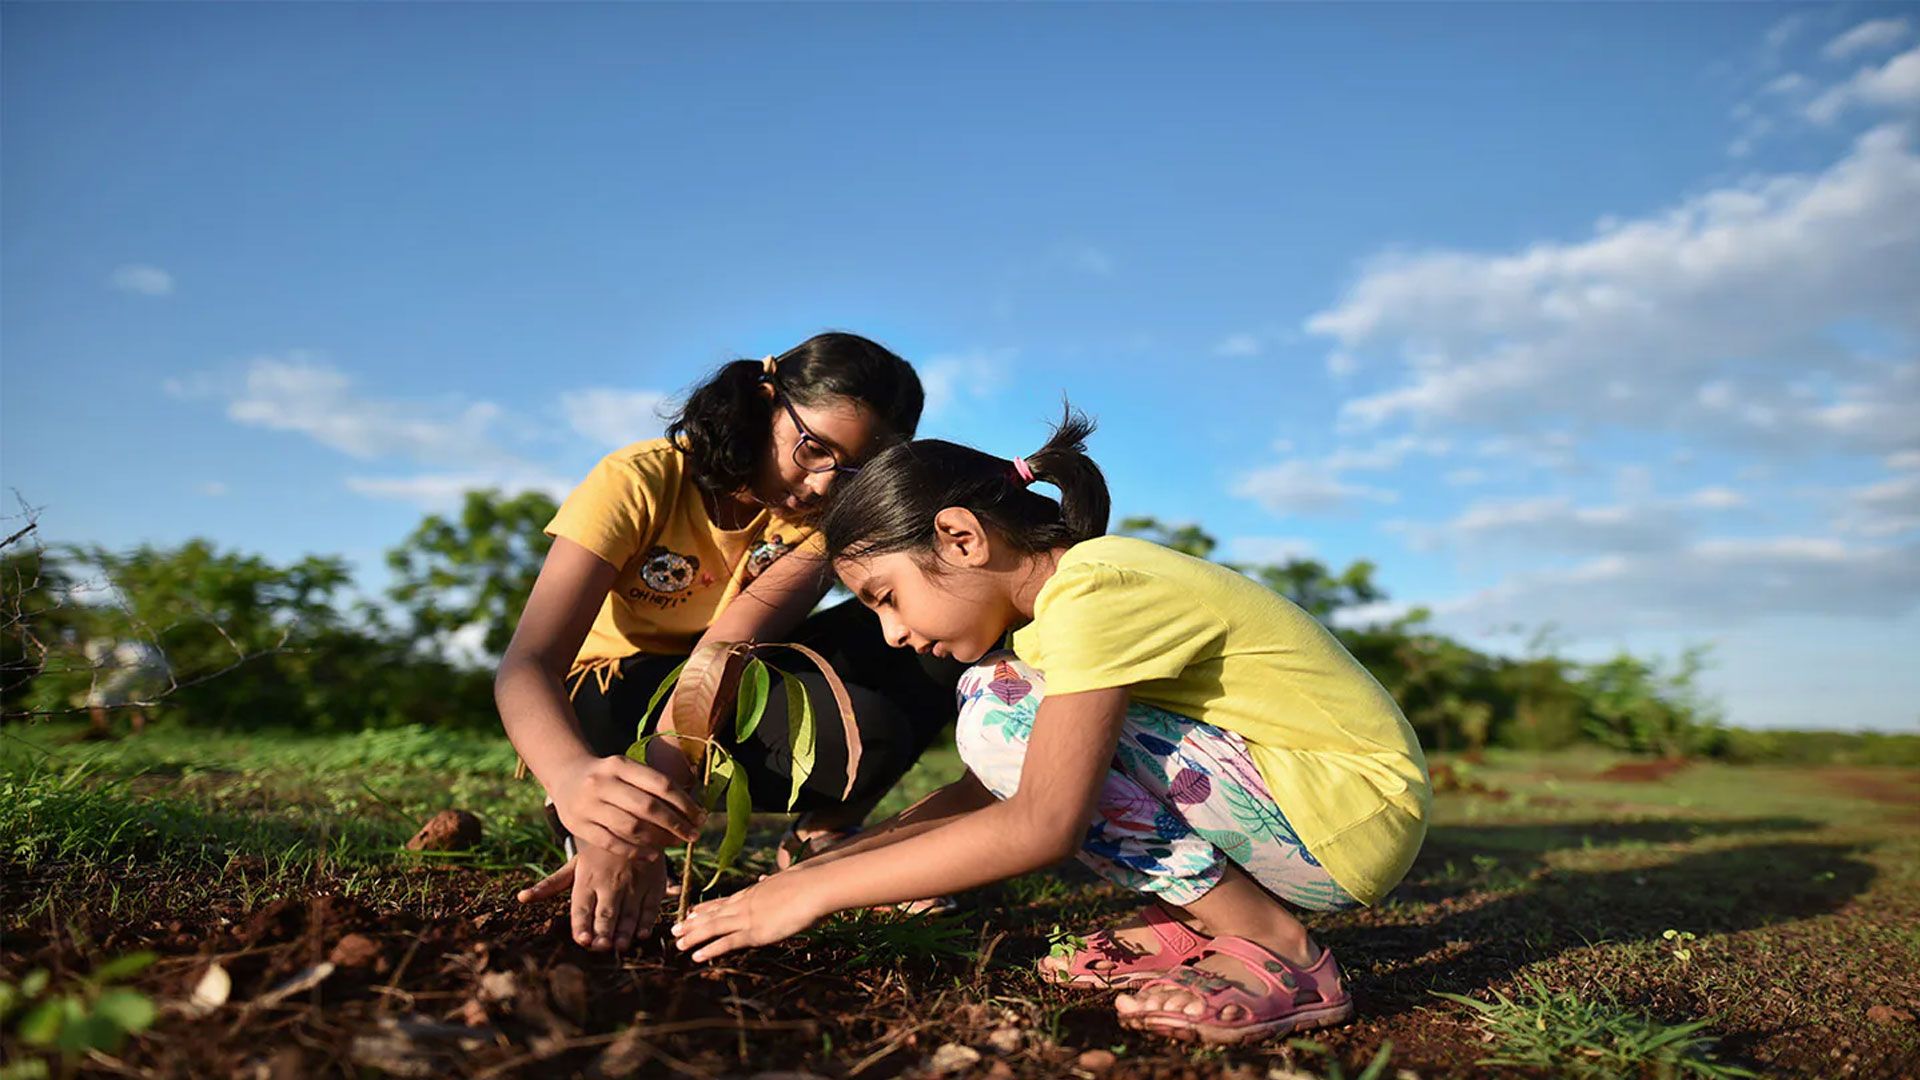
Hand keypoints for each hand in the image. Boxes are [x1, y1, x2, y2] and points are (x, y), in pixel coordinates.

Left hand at [516, 846, 668, 950]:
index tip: (582, 940)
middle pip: (606, 911)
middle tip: (601, 947)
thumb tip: (521, 898)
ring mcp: (634, 883)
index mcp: (587, 879)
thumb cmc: (597, 853)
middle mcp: (610, 882)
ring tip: (620, 945)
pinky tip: (642, 934)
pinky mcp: (653, 884)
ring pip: (629, 911)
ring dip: (625, 930)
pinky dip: (647, 920)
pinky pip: (651, 906)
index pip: (583, 906)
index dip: (582, 923)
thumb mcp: (573, 866)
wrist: (631, 825)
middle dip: (604, 930)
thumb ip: (549, 885)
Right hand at [551, 754, 704, 859]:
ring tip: (675, 843)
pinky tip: (653, 854)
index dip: (685, 804)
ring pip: (631, 827)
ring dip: (659, 839)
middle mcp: (602, 782)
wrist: (566, 775)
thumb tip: (694, 811)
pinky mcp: (578, 826)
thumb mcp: (628, 769)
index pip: (661, 784)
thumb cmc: (609, 776)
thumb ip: (654, 786)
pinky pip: (612, 843)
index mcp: (620, 764)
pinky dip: (635, 851)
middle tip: (694, 835)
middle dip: (676, 824)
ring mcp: (588, 805)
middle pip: (648, 807)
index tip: (701, 817)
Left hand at [670, 870, 826, 961]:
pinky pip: (726, 942)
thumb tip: (768, 876)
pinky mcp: (754, 932)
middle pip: (713, 914)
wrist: (814, 886)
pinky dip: (709, 949)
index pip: (724, 900)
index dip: (707, 907)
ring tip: (676, 943)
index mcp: (754, 891)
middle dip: (693, 922)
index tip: (692, 911)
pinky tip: (695, 955)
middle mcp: (745, 903)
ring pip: (712, 927)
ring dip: (693, 935)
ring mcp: (748, 917)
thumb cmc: (809, 881)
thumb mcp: (786, 878)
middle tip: (675, 928)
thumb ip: (773, 881)